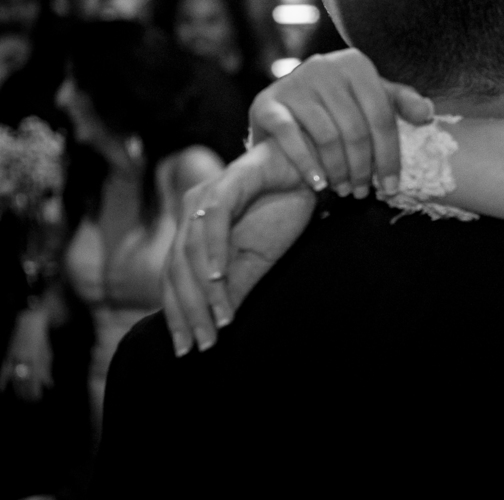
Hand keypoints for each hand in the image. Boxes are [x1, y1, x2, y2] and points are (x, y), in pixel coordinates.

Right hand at [0, 307, 53, 401]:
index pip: (35, 380)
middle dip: (27, 393)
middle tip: (29, 401)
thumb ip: (46, 370)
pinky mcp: (7, 355)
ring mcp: (14, 357)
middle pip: (24, 381)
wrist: (29, 323)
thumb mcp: (47, 354)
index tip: (36, 399)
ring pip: (14, 378)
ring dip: (17, 389)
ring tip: (20, 398)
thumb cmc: (40, 340)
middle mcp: (25, 360)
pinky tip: (2, 389)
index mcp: (36, 359)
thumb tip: (49, 384)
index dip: (35, 391)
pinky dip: (2, 380)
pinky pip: (3, 370)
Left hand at [164, 141, 315, 354]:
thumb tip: (219, 322)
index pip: (176, 280)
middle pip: (176, 270)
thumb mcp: (261, 258)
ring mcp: (205, 195)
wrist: (312, 168)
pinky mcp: (226, 182)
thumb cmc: (286, 208)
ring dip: (203, 290)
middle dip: (188, 311)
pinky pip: (213, 221)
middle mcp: (191, 212)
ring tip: (218, 321)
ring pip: (189, 250)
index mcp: (194, 230)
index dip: (179, 315)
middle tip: (202, 344)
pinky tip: (219, 278)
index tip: (188, 349)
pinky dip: (213, 251)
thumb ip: (237, 284)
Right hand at [248, 49, 433, 198]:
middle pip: (356, 129)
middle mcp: (324, 66)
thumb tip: (427, 113)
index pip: (382, 116)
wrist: (284, 108)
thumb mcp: (373, 98)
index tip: (392, 186)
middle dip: (363, 168)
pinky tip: (319, 184)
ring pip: (327, 136)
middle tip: (362, 193)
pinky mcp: (267, 102)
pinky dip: (307, 165)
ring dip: (339, 171)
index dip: (390, 156)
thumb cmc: (338, 105)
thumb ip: (401, 103)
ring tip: (343, 190)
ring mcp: (294, 82)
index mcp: (355, 64)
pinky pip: (291, 137)